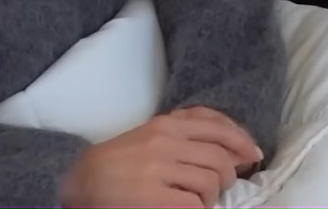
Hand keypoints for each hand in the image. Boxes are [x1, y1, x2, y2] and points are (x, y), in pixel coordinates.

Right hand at [60, 106, 261, 208]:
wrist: (75, 181)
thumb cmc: (118, 162)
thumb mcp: (150, 135)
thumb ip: (186, 130)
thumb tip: (236, 143)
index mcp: (165, 125)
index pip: (216, 127)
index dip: (241, 142)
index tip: (252, 155)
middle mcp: (163, 144)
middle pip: (220, 157)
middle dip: (228, 175)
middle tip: (220, 188)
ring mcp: (157, 172)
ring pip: (211, 181)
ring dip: (211, 197)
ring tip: (198, 202)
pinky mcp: (152, 200)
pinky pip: (195, 205)